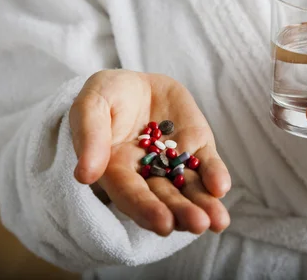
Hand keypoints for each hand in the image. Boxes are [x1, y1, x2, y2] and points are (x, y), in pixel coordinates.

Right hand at [70, 70, 230, 235]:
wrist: (137, 82)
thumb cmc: (107, 95)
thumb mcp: (91, 104)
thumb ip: (89, 135)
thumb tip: (85, 176)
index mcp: (116, 170)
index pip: (130, 193)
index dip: (146, 208)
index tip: (163, 223)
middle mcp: (147, 174)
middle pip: (164, 197)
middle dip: (181, 212)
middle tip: (198, 224)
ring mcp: (175, 162)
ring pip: (190, 187)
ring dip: (204, 204)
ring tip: (218, 221)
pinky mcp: (198, 146)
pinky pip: (208, 164)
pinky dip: (215, 176)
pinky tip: (220, 187)